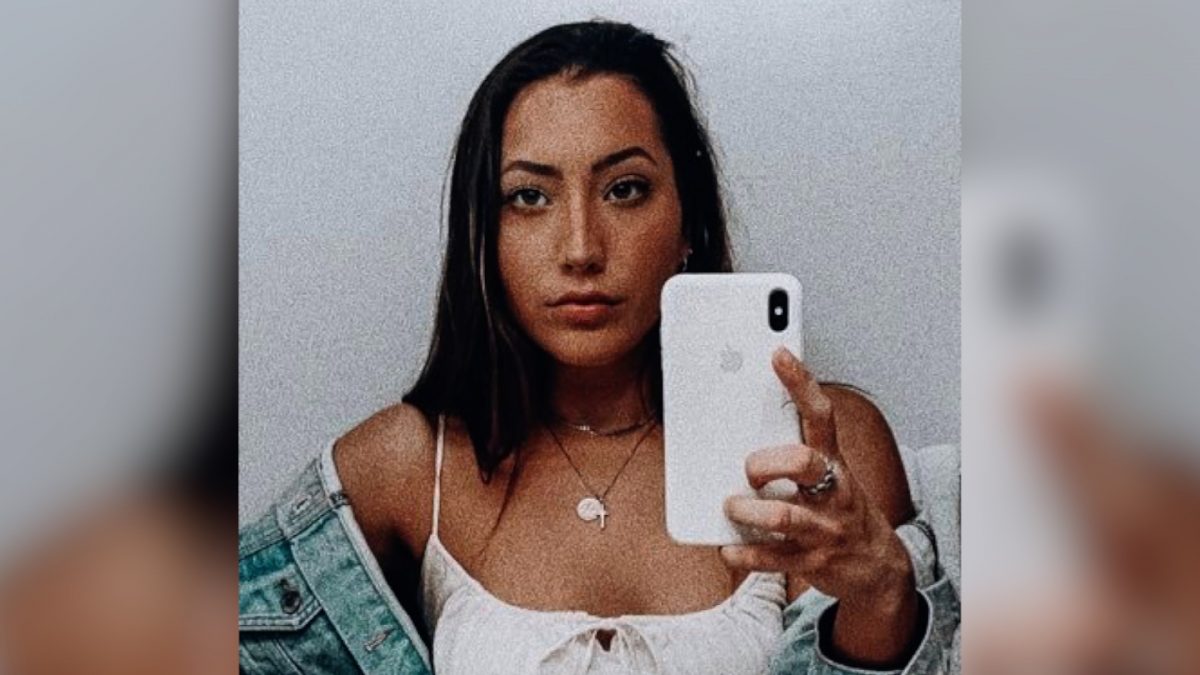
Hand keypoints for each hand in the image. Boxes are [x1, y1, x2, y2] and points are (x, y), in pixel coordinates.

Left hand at [720, 346, 920, 665]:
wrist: (878, 567)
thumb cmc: (840, 510)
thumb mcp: (829, 476)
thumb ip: (794, 452)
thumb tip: (741, 428)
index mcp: (834, 463)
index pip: (821, 414)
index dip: (800, 382)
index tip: (778, 354)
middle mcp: (833, 492)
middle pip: (803, 462)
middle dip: (765, 462)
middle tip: (747, 469)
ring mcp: (824, 528)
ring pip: (782, 515)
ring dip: (746, 511)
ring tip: (731, 506)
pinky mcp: (812, 561)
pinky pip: (771, 557)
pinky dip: (742, 552)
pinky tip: (729, 546)